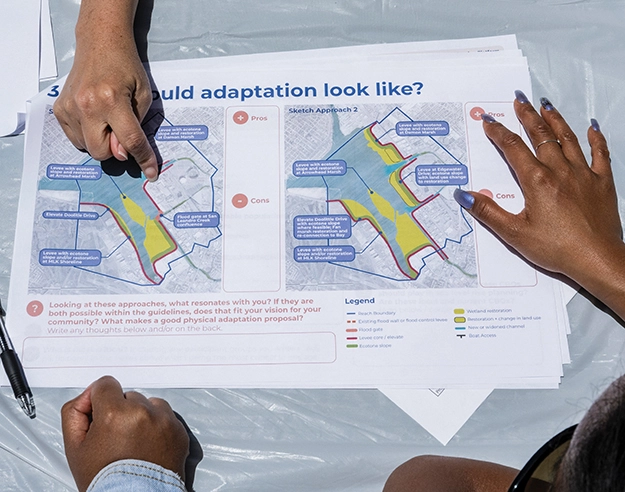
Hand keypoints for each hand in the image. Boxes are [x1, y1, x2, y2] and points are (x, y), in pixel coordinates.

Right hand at [53, 0, 158, 180]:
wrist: (100, 43)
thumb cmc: (126, 67)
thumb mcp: (143, 95)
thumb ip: (136, 126)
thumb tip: (123, 154)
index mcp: (112, 100)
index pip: (131, 141)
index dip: (144, 159)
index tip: (152, 172)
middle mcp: (87, 105)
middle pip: (102, 152)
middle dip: (116, 150)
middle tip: (122, 131)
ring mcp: (70, 107)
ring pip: (87, 148)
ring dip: (101, 141)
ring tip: (107, 119)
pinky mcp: (60, 109)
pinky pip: (75, 139)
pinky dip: (88, 136)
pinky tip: (95, 119)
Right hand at [61, 376, 188, 491]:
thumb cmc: (106, 479)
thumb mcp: (75, 447)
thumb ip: (75, 412)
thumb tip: (89, 395)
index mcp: (115, 414)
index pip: (105, 384)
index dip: (99, 399)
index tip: (100, 415)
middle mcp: (143, 412)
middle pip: (128, 396)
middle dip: (121, 412)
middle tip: (116, 439)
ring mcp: (165, 421)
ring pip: (149, 404)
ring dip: (141, 416)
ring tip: (134, 443)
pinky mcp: (179, 431)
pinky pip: (166, 417)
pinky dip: (158, 427)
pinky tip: (148, 446)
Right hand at [455, 92, 624, 317]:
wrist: (597, 259)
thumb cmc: (556, 248)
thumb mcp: (514, 233)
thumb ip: (487, 211)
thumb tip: (462, 194)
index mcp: (537, 181)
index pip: (513, 149)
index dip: (499, 132)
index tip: (489, 121)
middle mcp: (560, 171)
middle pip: (541, 135)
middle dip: (528, 116)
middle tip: (519, 100)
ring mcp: (584, 174)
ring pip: (568, 139)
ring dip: (555, 120)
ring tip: (546, 105)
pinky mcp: (602, 183)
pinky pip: (600, 153)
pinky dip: (595, 138)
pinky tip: (591, 127)